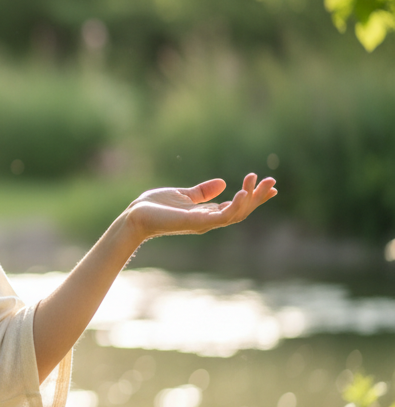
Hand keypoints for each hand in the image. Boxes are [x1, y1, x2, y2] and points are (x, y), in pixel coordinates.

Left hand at [125, 173, 277, 242]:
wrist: (135, 216)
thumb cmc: (154, 207)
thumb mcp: (182, 195)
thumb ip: (202, 191)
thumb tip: (223, 183)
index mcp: (206, 214)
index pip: (236, 207)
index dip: (254, 197)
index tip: (270, 185)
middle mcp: (208, 221)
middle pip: (241, 211)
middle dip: (258, 198)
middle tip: (272, 182)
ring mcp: (202, 223)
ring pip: (235, 215)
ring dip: (250, 200)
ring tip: (259, 184)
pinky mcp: (194, 223)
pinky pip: (220, 217)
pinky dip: (233, 206)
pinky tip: (241, 193)